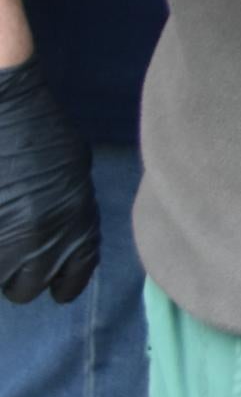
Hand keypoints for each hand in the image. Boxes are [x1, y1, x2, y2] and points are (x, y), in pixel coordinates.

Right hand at [0, 63, 96, 303]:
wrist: (5, 106)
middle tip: (9, 248)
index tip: (47, 278)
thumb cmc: (40, 132)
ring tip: (2, 227)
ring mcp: (4, 240)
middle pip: (24, 291)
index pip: (71, 282)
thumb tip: (62, 245)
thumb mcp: (73, 175)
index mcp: (76, 228)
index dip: (57, 282)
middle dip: (14, 275)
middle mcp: (41, 242)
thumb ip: (71, 215)